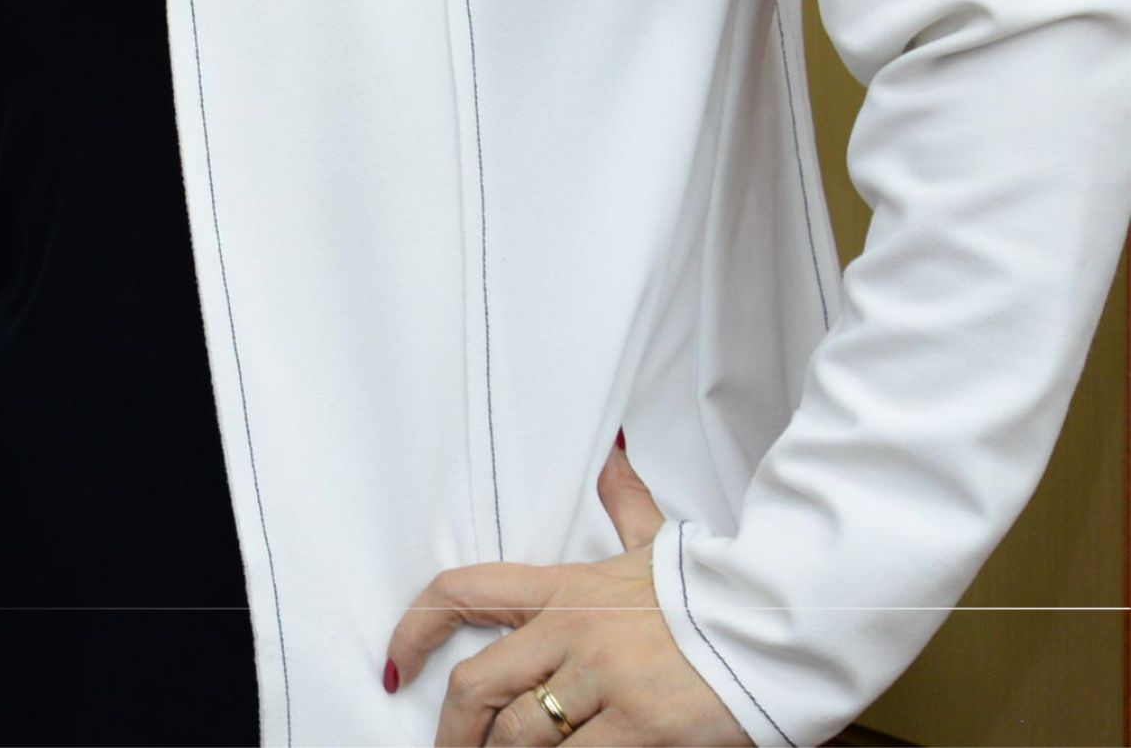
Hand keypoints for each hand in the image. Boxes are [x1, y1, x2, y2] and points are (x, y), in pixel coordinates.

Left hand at [387, 440, 751, 744]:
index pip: (462, 593)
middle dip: (452, 730)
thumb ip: (625, 505)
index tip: (393, 666)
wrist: (784, 619)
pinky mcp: (641, 728)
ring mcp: (604, 682)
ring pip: (520, 735)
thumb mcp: (661, 543)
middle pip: (476, 685)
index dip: (413, 631)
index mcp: (565, 589)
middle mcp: (572, 634)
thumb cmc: (719, 591)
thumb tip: (612, 456)